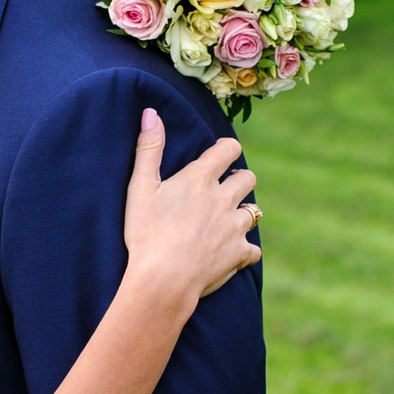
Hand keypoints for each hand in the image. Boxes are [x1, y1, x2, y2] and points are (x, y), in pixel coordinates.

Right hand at [123, 107, 259, 302]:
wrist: (162, 280)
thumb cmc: (146, 233)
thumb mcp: (140, 188)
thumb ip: (148, 149)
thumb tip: (150, 112)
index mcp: (200, 179)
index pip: (228, 149)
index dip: (226, 149)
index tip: (219, 155)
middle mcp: (223, 199)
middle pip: (247, 178)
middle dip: (238, 180)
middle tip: (222, 189)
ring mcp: (234, 227)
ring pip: (253, 212)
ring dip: (242, 214)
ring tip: (226, 221)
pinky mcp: (239, 254)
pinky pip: (253, 249)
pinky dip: (245, 251)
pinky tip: (232, 254)